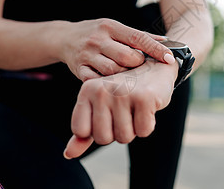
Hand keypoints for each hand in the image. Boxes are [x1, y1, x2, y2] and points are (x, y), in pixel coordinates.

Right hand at [59, 18, 174, 80]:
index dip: (155, 49)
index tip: (169, 58)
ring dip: (124, 76)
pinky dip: (106, 83)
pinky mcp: (79, 69)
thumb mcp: (116, 28)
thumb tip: (167, 41)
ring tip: (127, 75)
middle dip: (137, 63)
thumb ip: (140, 36)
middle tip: (138, 65)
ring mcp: (87, 54)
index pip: (137, 38)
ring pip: (112, 70)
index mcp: (111, 27)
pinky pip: (96, 81)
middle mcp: (98, 39)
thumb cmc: (97, 33)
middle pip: (126, 56)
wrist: (64, 38)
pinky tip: (112, 83)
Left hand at [63, 58, 177, 158]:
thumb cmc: (125, 92)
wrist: (155, 69)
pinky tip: (147, 107)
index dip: (96, 130)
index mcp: (87, 90)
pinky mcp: (144, 98)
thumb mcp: (100, 107)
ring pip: (124, 137)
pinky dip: (148, 124)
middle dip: (116, 132)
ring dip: (133, 129)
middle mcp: (102, 90)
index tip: (107, 116)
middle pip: (103, 138)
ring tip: (135, 108)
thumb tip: (69, 154)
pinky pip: (143, 131)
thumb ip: (84, 131)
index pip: (80, 131)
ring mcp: (123, 93)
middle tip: (125, 112)